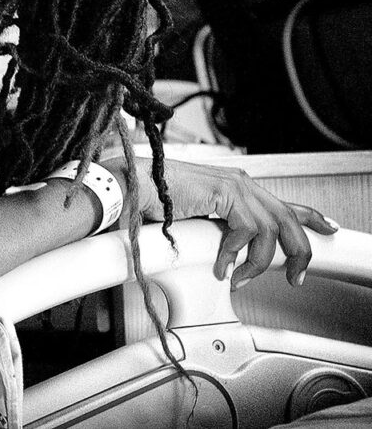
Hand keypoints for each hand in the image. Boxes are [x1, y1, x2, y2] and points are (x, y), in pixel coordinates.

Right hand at [128, 158, 338, 289]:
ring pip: (271, 230)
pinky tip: (221, 264)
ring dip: (257, 263)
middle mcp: (241, 183)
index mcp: (236, 186)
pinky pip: (246, 231)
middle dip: (298, 252)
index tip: (327, 228)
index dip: (310, 217)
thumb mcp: (198, 221)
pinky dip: (233, 254)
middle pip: (289, 218)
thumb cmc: (154, 202)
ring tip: (239, 278)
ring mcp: (235, 186)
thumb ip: (220, 231)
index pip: (283, 203)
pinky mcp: (227, 193)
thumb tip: (232, 256)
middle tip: (295, 276)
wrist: (133, 187)